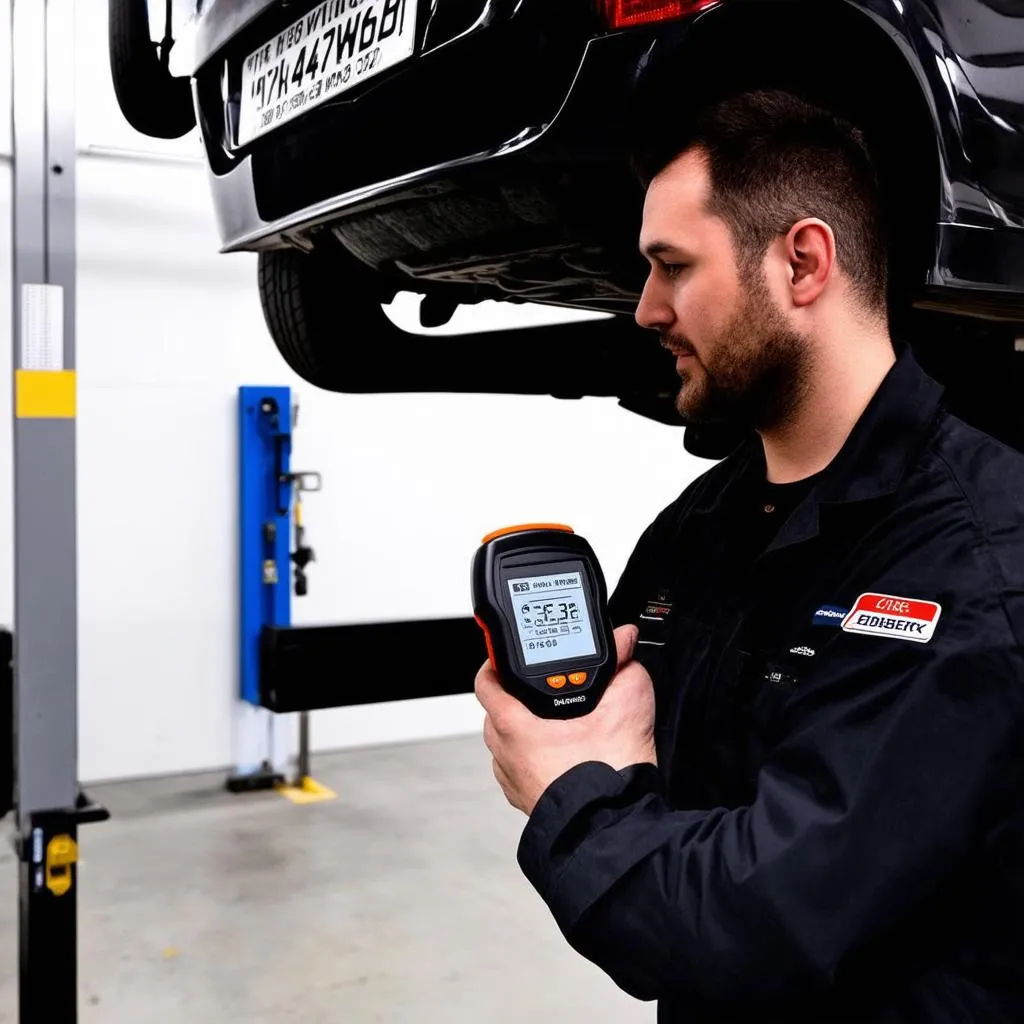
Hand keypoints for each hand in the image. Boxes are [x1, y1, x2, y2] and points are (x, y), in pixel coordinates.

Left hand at [475, 624, 656, 815]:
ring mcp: (515, 781)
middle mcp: (507, 754)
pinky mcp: (528, 801)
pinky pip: (521, 769)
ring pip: (508, 743)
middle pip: (498, 711)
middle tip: (546, 688)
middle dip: (518, 696)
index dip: (496, 662)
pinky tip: (564, 754)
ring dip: (526, 729)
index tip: (506, 655)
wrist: (616, 827)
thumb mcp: (626, 704)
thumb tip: (624, 640)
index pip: (487, 681)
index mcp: (516, 726)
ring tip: (559, 722)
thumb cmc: (609, 776)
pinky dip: (535, 757)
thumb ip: (624, 664)